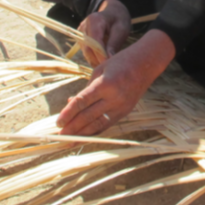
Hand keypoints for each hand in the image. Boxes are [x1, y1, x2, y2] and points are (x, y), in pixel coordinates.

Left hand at [56, 29, 175, 134]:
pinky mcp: (126, 112)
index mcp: (105, 84)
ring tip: (70, 142)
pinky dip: (95, 131)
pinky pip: (108, 124)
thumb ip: (86, 88)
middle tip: (60, 136)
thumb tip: (70, 103)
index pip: (82, 102)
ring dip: (83, 134)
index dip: (69, 113)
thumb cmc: (120, 62)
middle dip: (73, 128)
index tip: (58, 122)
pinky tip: (85, 136)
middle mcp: (113, 98)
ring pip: (99, 124)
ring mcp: (121, 107)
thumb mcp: (99, 70)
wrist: (146, 64)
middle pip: (89, 116)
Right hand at [78, 0, 130, 65]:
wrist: (112, 12)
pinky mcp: (81, 39)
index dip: (101, 55)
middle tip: (110, 68)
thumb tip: (108, 60)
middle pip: (88, 49)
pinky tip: (103, 61)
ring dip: (96, 61)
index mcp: (94, 20)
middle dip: (98, 60)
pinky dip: (94, 58)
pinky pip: (86, 52)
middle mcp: (83, 27)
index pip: (94, 42)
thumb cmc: (119, 20)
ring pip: (86, 52)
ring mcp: (80, 33)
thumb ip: (114, 44)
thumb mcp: (121, 30)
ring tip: (108, 66)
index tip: (110, 64)